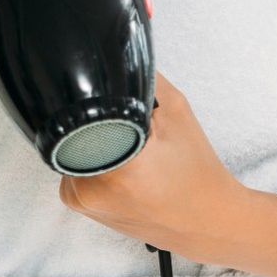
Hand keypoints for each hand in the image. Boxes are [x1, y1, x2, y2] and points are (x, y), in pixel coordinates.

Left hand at [58, 69, 249, 265]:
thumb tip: (118, 55)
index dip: (93, 96)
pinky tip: (118, 162)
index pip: (80, 112)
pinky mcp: (81, 208)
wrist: (207, 221)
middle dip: (94, 118)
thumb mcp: (176, 111)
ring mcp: (82, 201)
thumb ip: (144, 78)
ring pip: (69, 145)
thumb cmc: (196, 170)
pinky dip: (90, 157)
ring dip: (91, 138)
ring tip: (125, 145)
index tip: (112, 98)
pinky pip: (72, 165)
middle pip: (72, 127)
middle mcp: (91, 188)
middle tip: (126, 124)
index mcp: (116, 166)